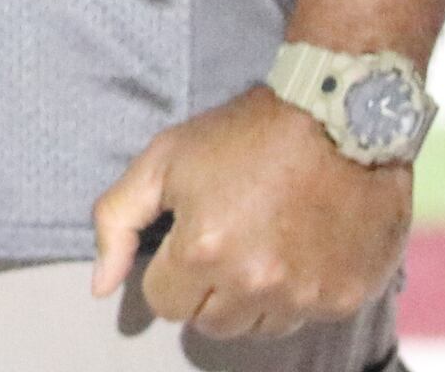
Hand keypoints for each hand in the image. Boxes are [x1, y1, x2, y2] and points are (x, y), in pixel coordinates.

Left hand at [90, 86, 407, 339]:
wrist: (339, 117)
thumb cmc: (245, 133)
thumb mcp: (164, 159)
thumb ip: (117, 221)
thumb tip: (100, 286)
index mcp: (202, 251)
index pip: (165, 303)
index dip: (170, 270)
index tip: (190, 239)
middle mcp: (253, 283)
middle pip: (210, 323)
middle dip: (208, 289)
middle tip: (228, 241)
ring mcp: (303, 296)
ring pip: (257, 327)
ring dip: (252, 298)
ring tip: (264, 244)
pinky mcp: (344, 298)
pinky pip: (305, 318)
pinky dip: (298, 294)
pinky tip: (301, 249)